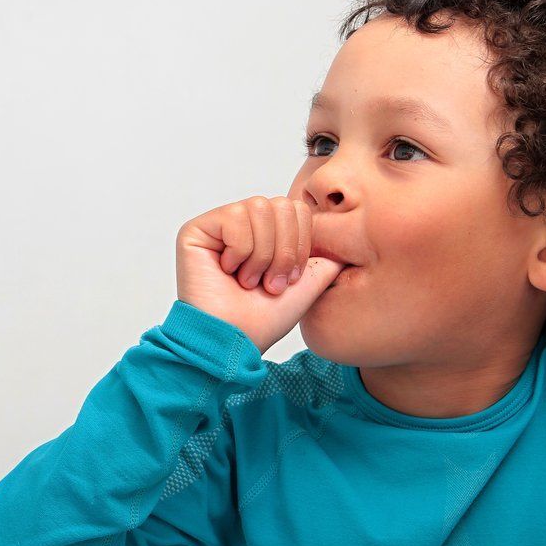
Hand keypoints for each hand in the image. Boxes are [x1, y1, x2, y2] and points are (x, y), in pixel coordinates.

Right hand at [176, 195, 345, 353]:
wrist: (235, 340)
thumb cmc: (265, 318)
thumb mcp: (309, 283)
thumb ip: (329, 256)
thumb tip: (348, 233)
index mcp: (267, 232)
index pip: (296, 209)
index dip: (300, 244)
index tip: (287, 280)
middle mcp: (243, 223)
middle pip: (280, 205)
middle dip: (283, 250)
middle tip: (269, 283)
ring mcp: (218, 224)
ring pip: (258, 208)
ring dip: (261, 255)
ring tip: (248, 281)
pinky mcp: (196, 229)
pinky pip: (234, 217)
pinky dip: (240, 251)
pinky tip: (228, 273)